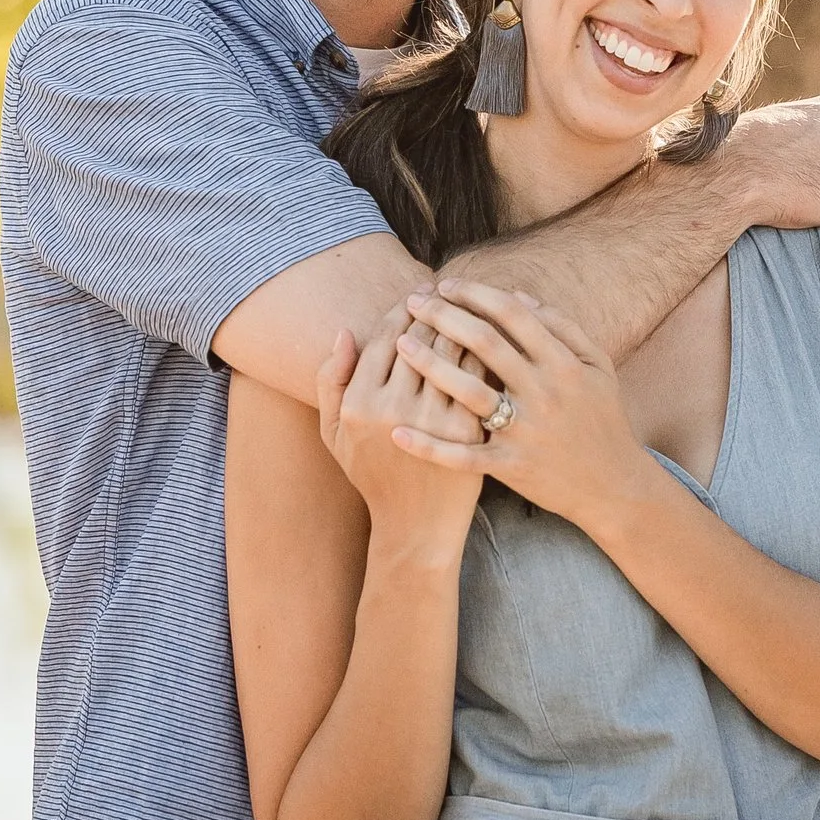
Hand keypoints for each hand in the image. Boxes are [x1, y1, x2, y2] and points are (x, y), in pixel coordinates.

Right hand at [315, 308, 484, 565]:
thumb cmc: (373, 474)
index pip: (385, 336)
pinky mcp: (467, 429)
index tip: (415, 297)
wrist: (417, 525)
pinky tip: (489, 341)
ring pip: (452, 350)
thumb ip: (330, 380)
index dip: (401, 310)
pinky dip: (484, 353)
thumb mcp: (334, 432)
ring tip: (468, 310)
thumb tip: (343, 331)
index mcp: (360, 403)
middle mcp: (394, 407)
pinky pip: (478, 375)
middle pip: (421, 337)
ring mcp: (433, 419)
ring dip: (462, 323)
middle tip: (445, 294)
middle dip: (434, 309)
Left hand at [386, 282, 655, 527]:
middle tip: (415, 301)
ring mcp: (525, 432)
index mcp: (563, 364)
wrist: (614, 485)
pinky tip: (398, 432)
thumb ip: (563, 327)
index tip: (447, 285)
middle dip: (444, 316)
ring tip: (401, 342)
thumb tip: (520, 297)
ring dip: (430, 364)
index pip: (513, 316)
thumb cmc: (603, 419)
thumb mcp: (598, 366)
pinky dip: (430, 447)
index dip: (476, 294)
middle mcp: (543, 394)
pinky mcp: (511, 467)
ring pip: (469, 392)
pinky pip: (464, 456)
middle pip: (484, 344)